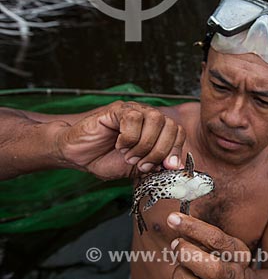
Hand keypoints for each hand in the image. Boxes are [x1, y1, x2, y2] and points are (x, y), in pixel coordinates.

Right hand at [56, 101, 184, 179]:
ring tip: (129, 156)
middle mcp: (147, 117)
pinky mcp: (117, 109)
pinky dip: (129, 137)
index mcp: (156, 130)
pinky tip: (119, 145)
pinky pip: (133, 118)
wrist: (77, 155)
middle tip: (142, 165)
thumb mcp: (135, 169)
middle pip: (170, 126)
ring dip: (144, 144)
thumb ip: (155, 166)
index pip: (178, 132)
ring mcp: (133, 111)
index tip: (167, 167)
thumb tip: (174, 166)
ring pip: (155, 119)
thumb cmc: (105, 159)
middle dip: (159, 151)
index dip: (175, 150)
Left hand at [166, 213, 250, 278]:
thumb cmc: (220, 261)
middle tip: (176, 244)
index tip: (172, 219)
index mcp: (239, 256)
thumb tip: (174, 220)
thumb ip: (201, 234)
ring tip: (185, 270)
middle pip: (213, 269)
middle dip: (188, 254)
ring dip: (180, 272)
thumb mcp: (220, 245)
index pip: (217, 240)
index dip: (192, 227)